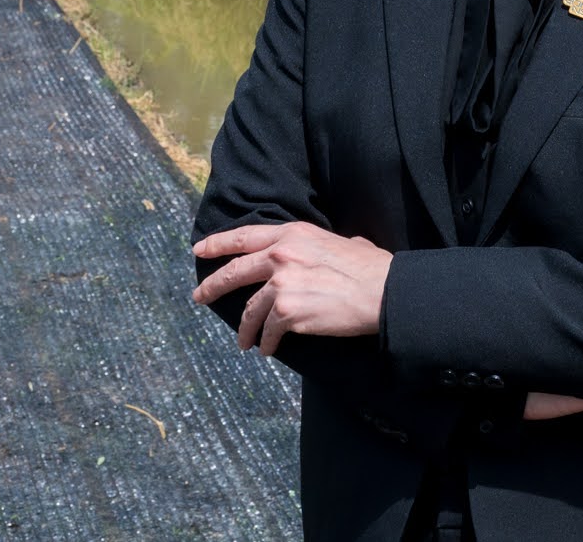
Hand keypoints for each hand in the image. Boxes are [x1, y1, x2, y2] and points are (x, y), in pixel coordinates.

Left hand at [190, 222, 391, 355]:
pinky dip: (265, 343)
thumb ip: (323, 247)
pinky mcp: (287, 313)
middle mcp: (281, 255)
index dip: (218, 243)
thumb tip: (334, 248)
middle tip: (200, 297)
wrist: (382, 292)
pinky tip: (267, 349)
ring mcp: (282, 284)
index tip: (200, 250)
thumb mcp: (343, 242)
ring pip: (249, 310)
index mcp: (293, 233)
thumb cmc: (371, 268)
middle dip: (213, 287)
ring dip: (244, 328)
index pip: (245, 236)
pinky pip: (267, 332)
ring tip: (244, 342)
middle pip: (234, 271)